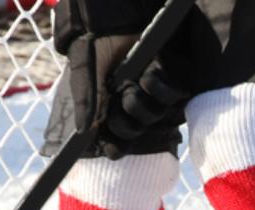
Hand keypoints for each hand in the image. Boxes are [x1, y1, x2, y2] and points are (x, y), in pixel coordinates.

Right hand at [66, 33, 189, 159]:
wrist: (118, 14)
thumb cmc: (100, 37)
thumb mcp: (85, 66)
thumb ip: (85, 97)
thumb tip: (83, 130)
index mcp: (110, 102)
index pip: (114, 137)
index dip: (114, 147)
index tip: (110, 151)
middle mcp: (131, 99)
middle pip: (133, 131)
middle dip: (126, 124)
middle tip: (118, 101)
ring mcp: (151, 91)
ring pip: (151, 116)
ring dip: (139, 104)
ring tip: (130, 85)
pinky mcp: (170, 77)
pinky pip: (170, 96)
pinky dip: (157, 88)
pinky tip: (147, 75)